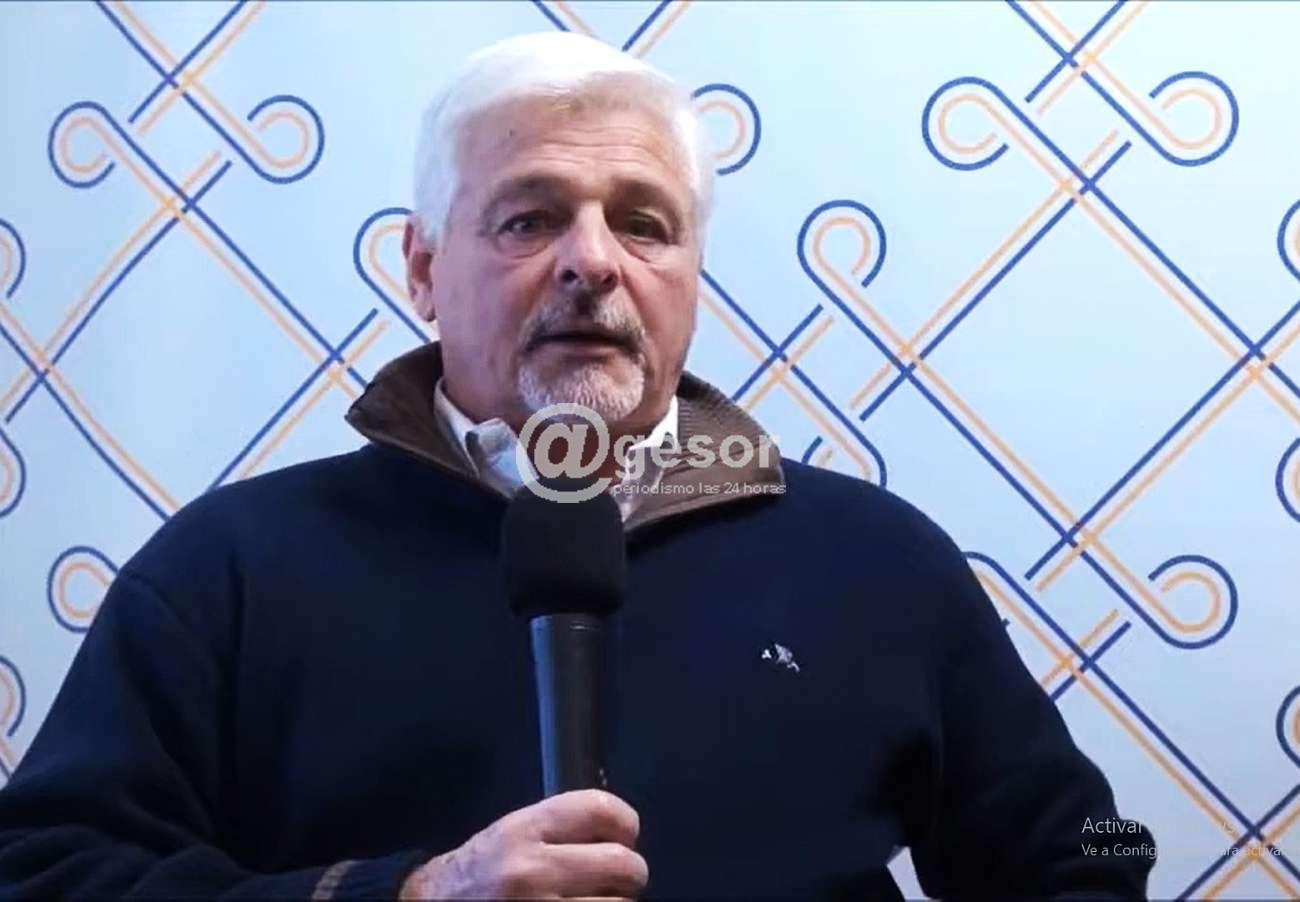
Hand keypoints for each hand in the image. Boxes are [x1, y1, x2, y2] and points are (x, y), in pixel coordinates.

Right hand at [399, 789, 647, 899]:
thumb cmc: (480, 873)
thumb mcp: (513, 834)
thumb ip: (561, 829)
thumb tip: (620, 835)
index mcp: (524, 831)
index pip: (602, 811)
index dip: (624, 824)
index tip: (623, 837)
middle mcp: (532, 872)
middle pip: (623, 865)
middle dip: (627, 874)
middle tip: (613, 880)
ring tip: (590, 900)